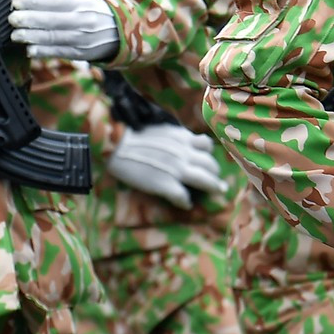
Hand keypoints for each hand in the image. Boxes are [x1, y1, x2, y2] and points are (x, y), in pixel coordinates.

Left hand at [9, 0, 119, 60]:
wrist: (122, 30)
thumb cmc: (98, 11)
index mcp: (82, 2)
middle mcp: (82, 20)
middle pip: (50, 19)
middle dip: (27, 19)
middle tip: (13, 18)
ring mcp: (81, 38)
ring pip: (52, 37)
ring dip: (30, 36)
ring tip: (16, 34)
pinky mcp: (80, 53)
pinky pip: (59, 52)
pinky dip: (43, 51)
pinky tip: (30, 49)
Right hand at [105, 123, 224, 208]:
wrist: (116, 142)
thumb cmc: (133, 133)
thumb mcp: (161, 129)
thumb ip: (174, 137)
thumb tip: (180, 142)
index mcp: (182, 138)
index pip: (206, 145)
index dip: (208, 153)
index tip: (206, 160)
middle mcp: (184, 153)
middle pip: (210, 164)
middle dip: (215, 173)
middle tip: (216, 180)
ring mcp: (176, 170)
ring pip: (205, 181)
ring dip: (213, 187)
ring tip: (217, 191)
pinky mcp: (165, 184)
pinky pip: (183, 197)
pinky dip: (186, 202)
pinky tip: (186, 204)